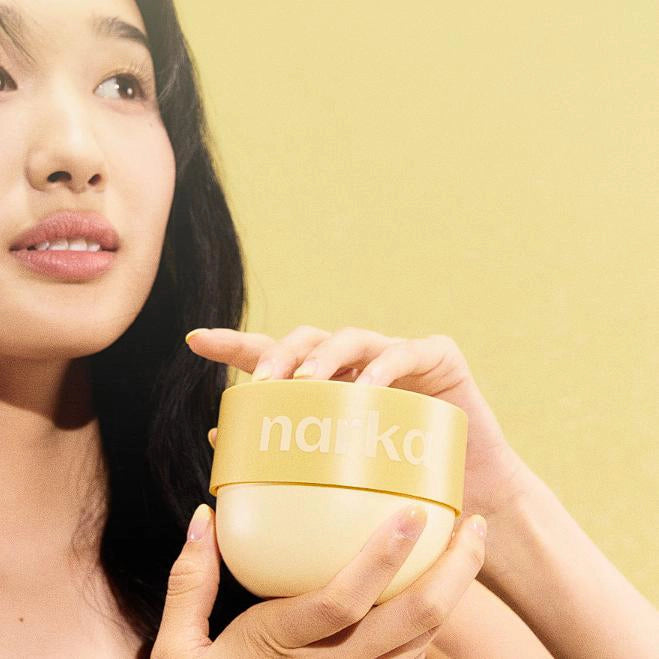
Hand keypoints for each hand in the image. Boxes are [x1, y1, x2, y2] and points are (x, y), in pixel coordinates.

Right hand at [152, 502, 486, 657]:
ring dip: (454, 596)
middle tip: (472, 525)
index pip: (342, 601)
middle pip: (409, 624)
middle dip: (452, 573)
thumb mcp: (178, 651)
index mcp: (279, 647)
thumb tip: (204, 517)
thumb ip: (190, 582)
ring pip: (421, 646)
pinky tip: (440, 589)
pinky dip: (433, 626)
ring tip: (467, 548)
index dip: (382, 558)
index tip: (413, 513)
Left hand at [186, 325, 535, 519]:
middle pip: (308, 340)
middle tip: (259, 381)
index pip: (277, 359)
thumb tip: (220, 437)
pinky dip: (382, 365)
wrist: (468, 506)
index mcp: (331, 386)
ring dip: (324, 355)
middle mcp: (358, 364)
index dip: (235, 344)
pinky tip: (364, 387)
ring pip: (350, 337)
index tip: (194, 340)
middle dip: (279, 352)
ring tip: (303, 382)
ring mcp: (397, 355)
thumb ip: (283, 453)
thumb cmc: (399, 494)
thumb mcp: (335, 474)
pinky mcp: (438, 357)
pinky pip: (405, 350)